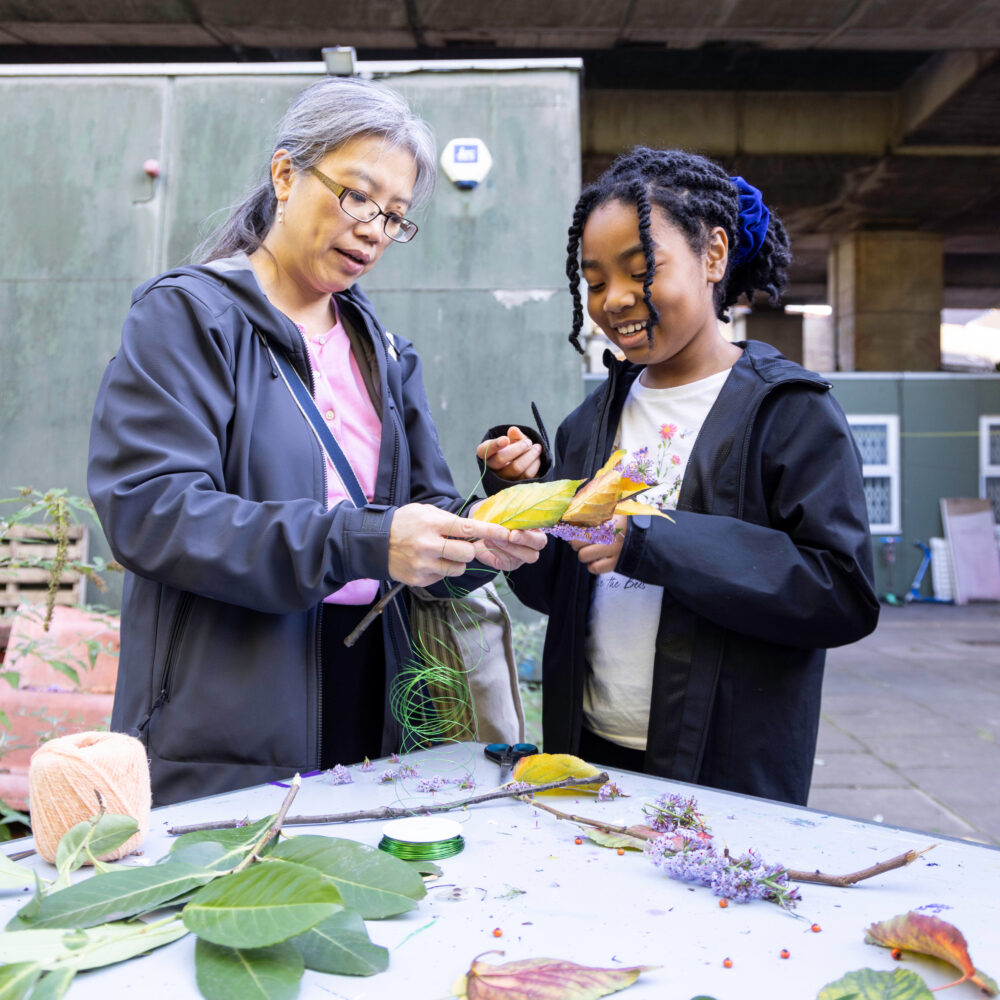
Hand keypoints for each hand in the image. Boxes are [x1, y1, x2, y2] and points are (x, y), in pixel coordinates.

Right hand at [388, 503, 535, 586]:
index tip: (506, 533)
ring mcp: (423, 564)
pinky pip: (443, 577)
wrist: (374, 542)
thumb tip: (474, 527)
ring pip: (458, 569)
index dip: (490, 531)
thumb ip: (448, 519)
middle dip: (470, 549)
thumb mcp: (424, 511)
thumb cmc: (404, 523)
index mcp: (432, 524)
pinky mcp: (419, 579)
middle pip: (467, 553)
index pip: (468, 528)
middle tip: (461, 544)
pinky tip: (428, 561)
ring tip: (443, 553)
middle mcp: (428, 545)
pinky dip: (441, 570)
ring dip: (457, 562)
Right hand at [476, 426, 541, 480]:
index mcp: (485, 453)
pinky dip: (534, 465)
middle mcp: (490, 468)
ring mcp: (502, 479)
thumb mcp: (512, 439)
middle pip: (501, 459)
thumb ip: (514, 435)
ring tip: (537, 447)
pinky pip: (526, 475)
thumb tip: (514, 430)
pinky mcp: (515, 485)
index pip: (484, 450)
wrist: (518, 463)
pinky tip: (537, 458)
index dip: (495, 445)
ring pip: (516, 468)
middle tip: (528, 442)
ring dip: (530, 456)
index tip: (505, 439)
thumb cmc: (512, 448)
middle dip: (518, 448)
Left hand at [570, 515, 626, 574]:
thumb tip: (576, 513)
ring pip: (583, 556)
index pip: (579, 527)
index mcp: (606, 521)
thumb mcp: (614, 511)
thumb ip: (597, 511)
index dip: (572, 530)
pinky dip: (592, 565)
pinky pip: (594, 568)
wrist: (647, 535)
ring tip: (590, 550)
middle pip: (577, 542)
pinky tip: (597, 559)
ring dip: (584, 553)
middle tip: (581, 540)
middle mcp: (609, 536)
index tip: (573, 530)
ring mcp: (613, 551)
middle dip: (576, 542)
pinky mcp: (616, 563)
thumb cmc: (627, 521)